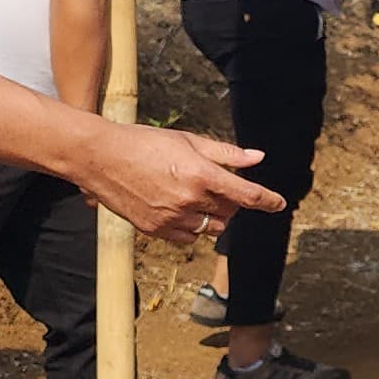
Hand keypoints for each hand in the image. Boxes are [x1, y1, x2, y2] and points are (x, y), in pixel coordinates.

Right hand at [80, 121, 278, 241]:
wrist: (100, 157)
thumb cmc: (145, 142)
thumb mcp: (188, 140)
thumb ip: (226, 153)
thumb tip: (257, 158)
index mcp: (201, 174)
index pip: (246, 195)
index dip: (267, 200)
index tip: (279, 204)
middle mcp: (188, 200)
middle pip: (230, 213)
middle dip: (234, 203)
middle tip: (223, 188)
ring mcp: (170, 218)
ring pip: (210, 228)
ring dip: (215, 217)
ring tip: (201, 197)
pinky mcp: (154, 229)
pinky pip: (188, 237)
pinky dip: (193, 227)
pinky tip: (183, 209)